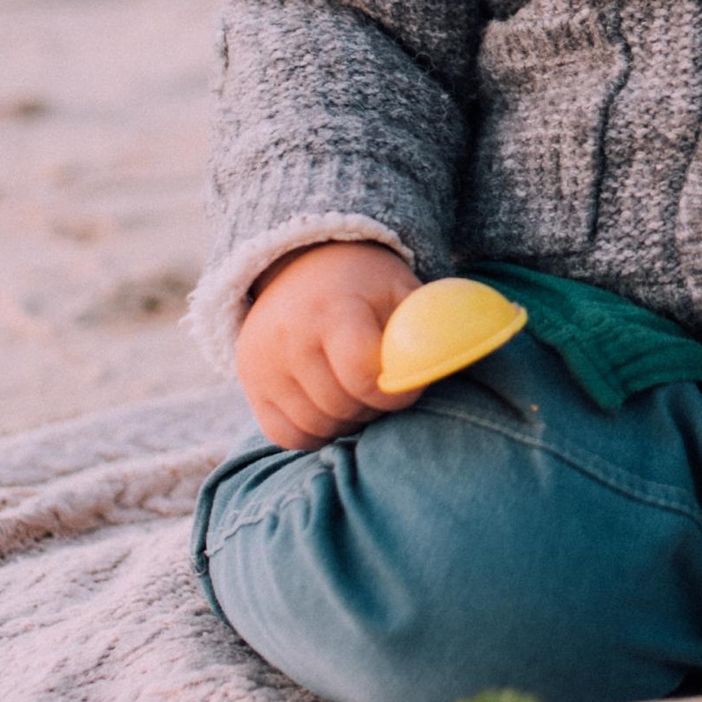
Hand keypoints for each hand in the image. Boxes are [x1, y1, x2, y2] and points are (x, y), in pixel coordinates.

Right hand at [234, 240, 422, 448]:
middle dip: (373, 407)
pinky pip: (287, 436)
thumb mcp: (402, 291)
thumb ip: (427, 329)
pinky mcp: (251, 384)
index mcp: (333, 309)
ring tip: (358, 394)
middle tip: (383, 390)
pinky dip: (315, 432)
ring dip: (346, 421)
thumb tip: (451, 362)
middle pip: (341, 405)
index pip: (362, 374)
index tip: (406, 386)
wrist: (303, 265)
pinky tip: (330, 406)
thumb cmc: (366, 285)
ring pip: (316, 426)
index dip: (393, 392)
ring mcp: (262, 363)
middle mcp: (289, 336)